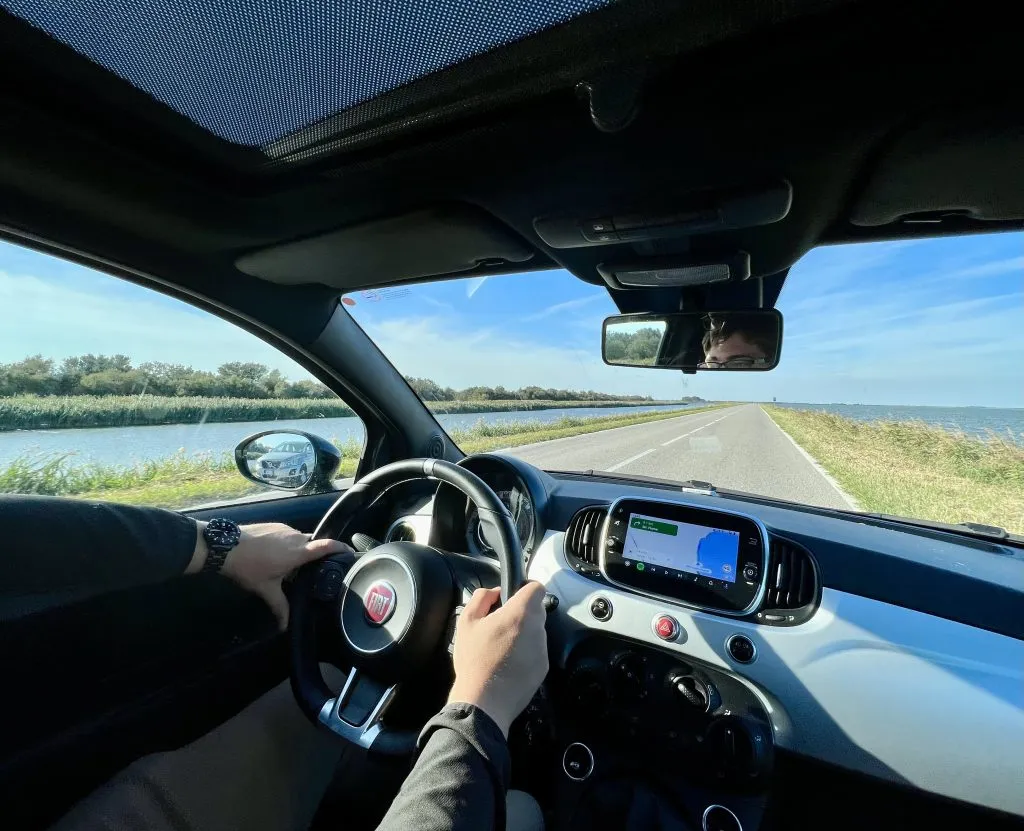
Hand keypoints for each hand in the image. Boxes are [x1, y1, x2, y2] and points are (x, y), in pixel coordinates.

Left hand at [198, 522, 350, 628]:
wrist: (225, 545)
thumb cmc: (249, 567)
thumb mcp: (265, 589)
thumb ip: (280, 607)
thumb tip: (285, 627)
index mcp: (298, 553)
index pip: (327, 546)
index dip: (341, 548)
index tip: (350, 552)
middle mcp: (296, 537)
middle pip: (314, 544)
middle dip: (317, 555)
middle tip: (315, 570)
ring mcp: (285, 529)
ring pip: (300, 539)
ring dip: (300, 551)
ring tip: (292, 566)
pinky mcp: (275, 525)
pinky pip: (289, 535)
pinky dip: (289, 545)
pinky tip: (276, 556)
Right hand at [447, 582, 547, 736]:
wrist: (483, 702)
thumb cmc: (474, 659)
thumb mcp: (467, 622)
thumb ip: (482, 597)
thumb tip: (495, 592)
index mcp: (521, 613)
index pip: (537, 587)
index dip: (525, 588)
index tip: (513, 596)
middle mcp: (537, 629)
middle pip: (537, 610)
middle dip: (522, 613)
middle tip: (501, 624)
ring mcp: (543, 650)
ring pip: (536, 632)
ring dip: (524, 633)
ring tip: (502, 648)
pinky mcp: (544, 668)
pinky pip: (537, 651)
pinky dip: (526, 653)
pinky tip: (508, 664)